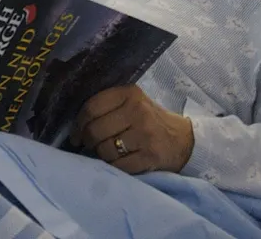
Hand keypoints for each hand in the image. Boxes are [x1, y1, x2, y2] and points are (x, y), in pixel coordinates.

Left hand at [74, 84, 194, 174]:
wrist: (185, 140)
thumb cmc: (150, 120)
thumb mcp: (132, 103)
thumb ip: (108, 107)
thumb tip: (76, 126)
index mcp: (130, 94)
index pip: (91, 108)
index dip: (78, 124)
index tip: (76, 135)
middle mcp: (138, 112)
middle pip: (95, 130)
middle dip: (88, 141)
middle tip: (90, 146)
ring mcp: (145, 135)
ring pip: (105, 150)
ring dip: (101, 155)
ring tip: (107, 153)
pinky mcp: (151, 156)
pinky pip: (119, 166)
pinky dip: (114, 166)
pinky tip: (119, 162)